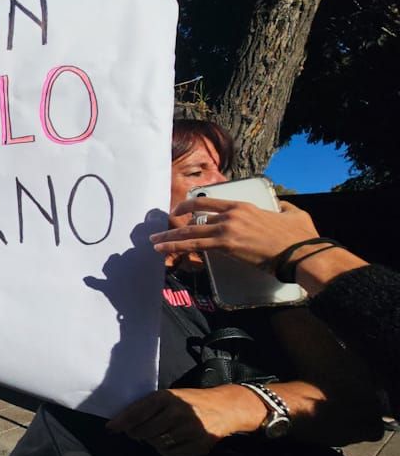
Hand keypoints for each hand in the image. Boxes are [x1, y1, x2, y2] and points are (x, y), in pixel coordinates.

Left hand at [107, 385, 264, 455]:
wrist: (225, 407)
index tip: (110, 429)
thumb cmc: (191, 401)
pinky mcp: (200, 444)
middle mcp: (177, 412)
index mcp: (167, 397)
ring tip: (159, 434)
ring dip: (153, 441)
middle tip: (137, 433)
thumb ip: (149, 406)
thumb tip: (123, 422)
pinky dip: (166, 451)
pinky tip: (171, 442)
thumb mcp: (170, 395)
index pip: (137, 412)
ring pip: (157, 444)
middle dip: (136, 434)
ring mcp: (189, 429)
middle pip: (144, 431)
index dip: (121, 422)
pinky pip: (172, 454)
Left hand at [150, 197, 319, 267]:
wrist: (301, 252)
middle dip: (175, 224)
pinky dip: (176, 247)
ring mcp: (228, 229)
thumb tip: (281, 207)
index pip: (208, 202)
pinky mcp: (227, 245)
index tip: (179, 210)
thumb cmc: (299, 236)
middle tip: (160, 229)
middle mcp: (231, 215)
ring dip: (170, 237)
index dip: (190, 205)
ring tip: (154, 241)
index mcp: (243, 206)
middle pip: (195, 218)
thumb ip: (281, 208)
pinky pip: (195, 246)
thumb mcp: (291, 214)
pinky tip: (164, 249)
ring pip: (190, 232)